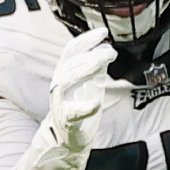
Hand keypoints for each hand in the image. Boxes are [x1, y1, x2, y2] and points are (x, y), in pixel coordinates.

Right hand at [46, 27, 119, 151]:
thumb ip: (95, 66)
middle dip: (89, 55)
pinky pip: (72, 112)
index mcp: (64, 73)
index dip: (85, 40)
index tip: (103, 32)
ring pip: (67, 82)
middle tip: (110, 51)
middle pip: (70, 64)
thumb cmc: (78, 106)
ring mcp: (60, 101)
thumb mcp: (88, 83)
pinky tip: (96, 103)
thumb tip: (107, 46)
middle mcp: (59, 84)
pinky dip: (84, 107)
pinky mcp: (66, 120)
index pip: (71, 51)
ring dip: (85, 70)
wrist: (66, 137)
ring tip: (101, 63)